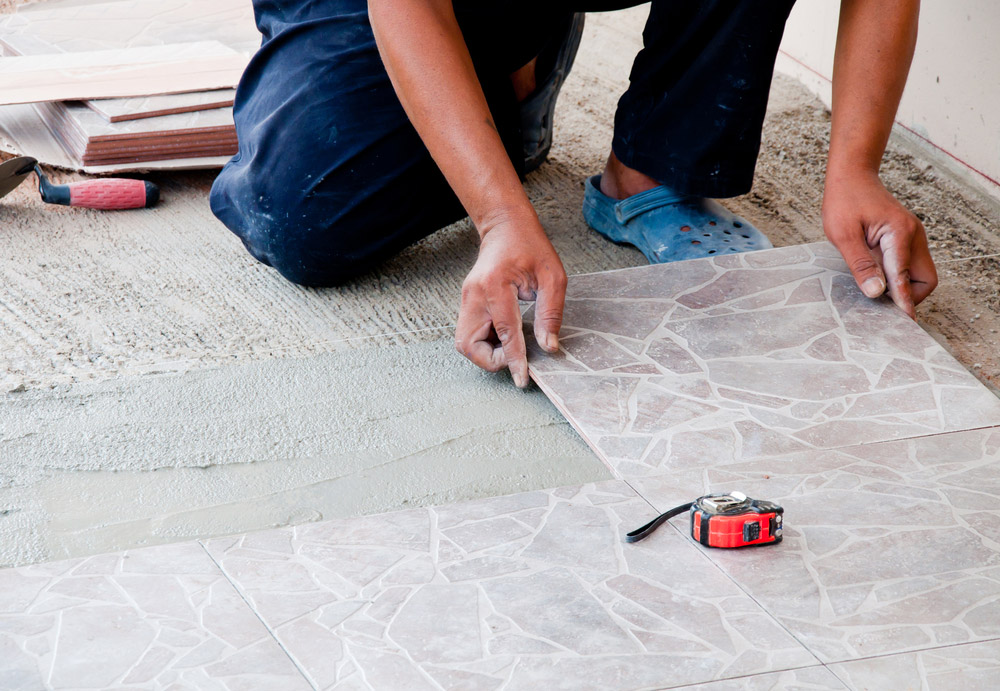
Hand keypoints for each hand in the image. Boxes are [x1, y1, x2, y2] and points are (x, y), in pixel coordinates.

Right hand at [455, 212, 566, 386]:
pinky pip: (469, 334)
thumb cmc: (530, 247)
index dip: (514, 359)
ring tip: (510, 344)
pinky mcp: (466, 303)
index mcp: (495, 286)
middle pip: (470, 345)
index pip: (504, 333)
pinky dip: (485, 342)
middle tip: (516, 354)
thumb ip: (550, 314)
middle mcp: (474, 295)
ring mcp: (466, 300)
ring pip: (465, 343)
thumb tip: (548, 346)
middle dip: (492, 359)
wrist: (506, 227)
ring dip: (486, 352)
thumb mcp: (552, 278)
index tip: (522, 378)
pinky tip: (503, 334)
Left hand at [822, 170, 936, 317]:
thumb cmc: (845, 201)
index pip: (906, 277)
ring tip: (874, 286)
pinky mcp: (906, 239)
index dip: (904, 301)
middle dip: (908, 296)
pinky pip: (910, 265)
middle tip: (881, 303)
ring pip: (920, 274)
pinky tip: (877, 277)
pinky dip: (898, 276)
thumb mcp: (843, 235)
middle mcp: (913, 236)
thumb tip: (875, 292)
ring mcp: (912, 237)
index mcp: (899, 234)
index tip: (904, 321)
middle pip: (925, 280)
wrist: (852, 177)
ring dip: (902, 286)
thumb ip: (860, 264)